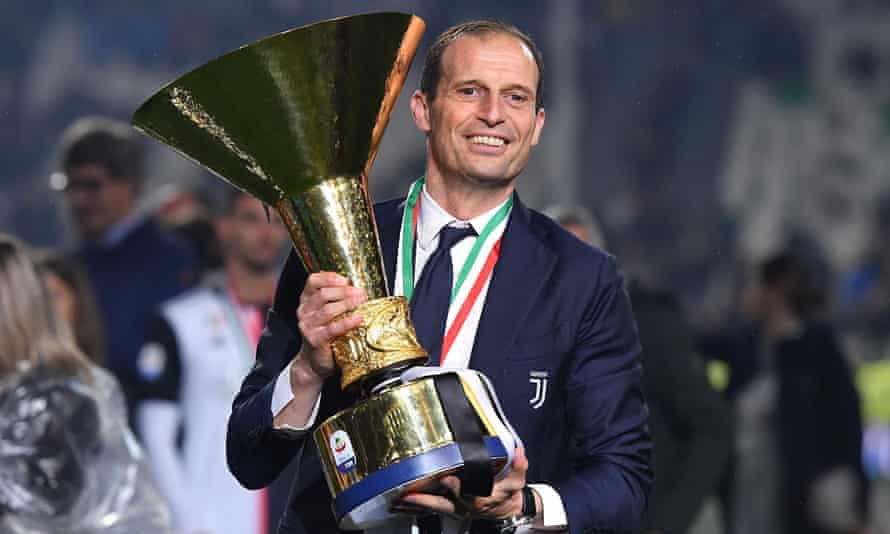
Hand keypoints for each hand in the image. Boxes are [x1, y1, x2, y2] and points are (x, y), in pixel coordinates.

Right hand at [291, 272, 366, 383]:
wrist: (314, 362)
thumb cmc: (325, 335)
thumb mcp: (327, 314)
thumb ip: (337, 300)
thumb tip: (359, 290)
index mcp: (307, 301)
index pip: (312, 281)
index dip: (328, 278)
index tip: (345, 280)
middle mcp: (305, 311)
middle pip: (323, 294)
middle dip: (344, 291)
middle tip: (361, 292)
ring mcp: (308, 326)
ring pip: (327, 309)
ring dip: (347, 303)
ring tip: (362, 301)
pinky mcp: (315, 340)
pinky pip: (332, 328)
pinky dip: (347, 322)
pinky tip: (358, 318)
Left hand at [396, 447, 529, 520]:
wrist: (506, 509)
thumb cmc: (508, 493)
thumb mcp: (517, 479)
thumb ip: (518, 465)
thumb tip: (518, 452)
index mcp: (482, 499)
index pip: (468, 495)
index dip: (457, 488)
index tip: (447, 479)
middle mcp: (467, 507)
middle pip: (445, 505)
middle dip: (428, 500)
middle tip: (411, 494)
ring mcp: (457, 510)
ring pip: (435, 508)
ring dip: (418, 503)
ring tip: (401, 497)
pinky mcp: (450, 509)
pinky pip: (432, 507)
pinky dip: (418, 504)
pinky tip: (405, 499)